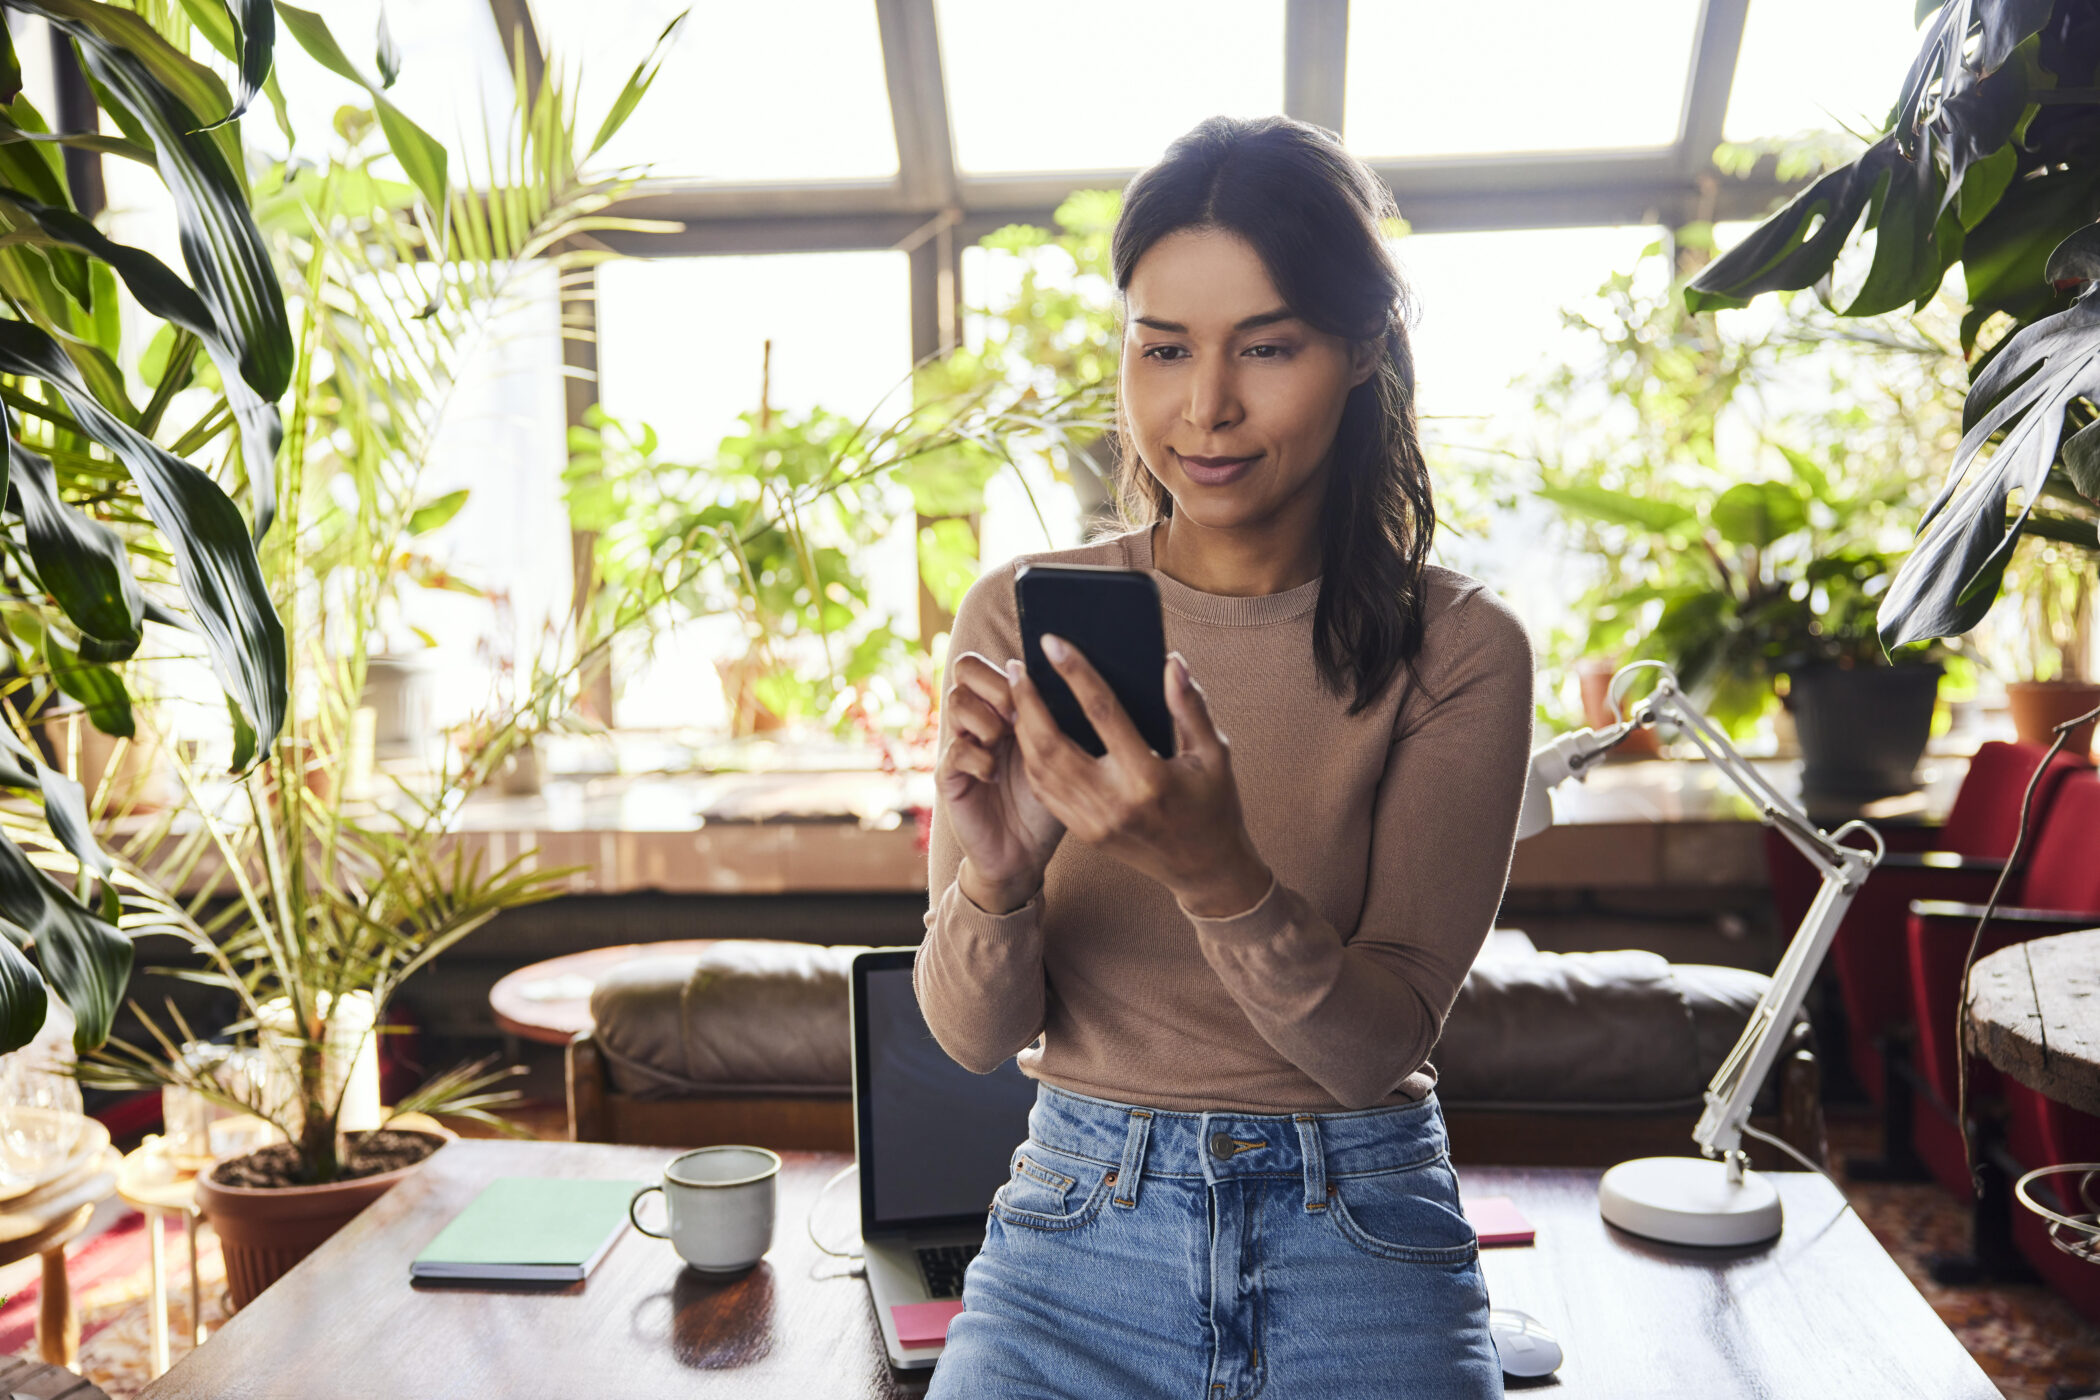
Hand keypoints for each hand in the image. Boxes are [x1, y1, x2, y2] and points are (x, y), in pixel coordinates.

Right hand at [936, 651, 1065, 912]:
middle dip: (995, 685)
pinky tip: (994, 775)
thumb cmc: (1050, 800)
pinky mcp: (949, 777)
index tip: (1037, 690)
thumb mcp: (1062, 752)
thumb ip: (1058, 717)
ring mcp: (960, 745)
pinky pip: (955, 749)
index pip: (989, 661)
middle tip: (1017, 715)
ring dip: (987, 719)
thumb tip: (1077, 674)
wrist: (1025, 852)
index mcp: (1003, 707)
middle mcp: (978, 720)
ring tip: (1004, 744)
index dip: (1007, 668)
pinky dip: (978, 758)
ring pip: (955, 701)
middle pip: (965, 668)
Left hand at [1008, 636, 1273, 917]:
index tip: (1053, 642)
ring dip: (1021, 728)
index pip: (1102, 712)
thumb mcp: (1215, 754)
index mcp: (1149, 778)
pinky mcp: (1084, 834)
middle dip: (1028, 701)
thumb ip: (1190, 706)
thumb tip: (1170, 661)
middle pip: (1053, 743)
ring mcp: (1094, 823)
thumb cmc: (1214, 805)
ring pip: (1040, 769)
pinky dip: (1030, 759)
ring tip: (1014, 693)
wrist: (1204, 870)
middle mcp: (1114, 802)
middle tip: (1017, 666)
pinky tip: (1025, 733)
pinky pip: (1045, 792)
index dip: (1075, 673)